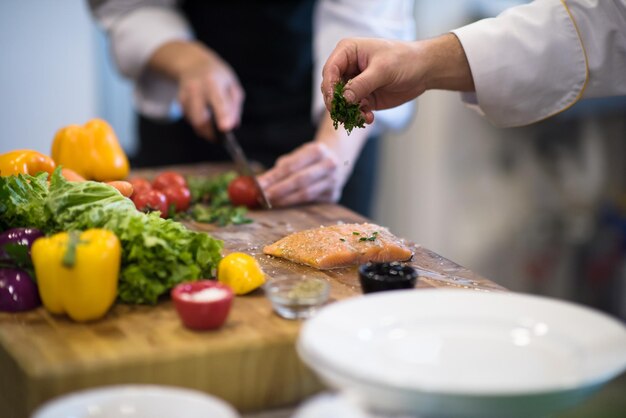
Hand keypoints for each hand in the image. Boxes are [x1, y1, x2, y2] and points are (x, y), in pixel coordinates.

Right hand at [148, 41, 244, 138]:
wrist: (193, 63)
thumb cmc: (218, 77)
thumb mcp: (232, 86)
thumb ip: (234, 106)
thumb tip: (233, 125)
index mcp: (213, 81)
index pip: (218, 101)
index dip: (222, 116)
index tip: (226, 128)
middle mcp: (195, 88)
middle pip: (200, 118)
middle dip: (210, 132)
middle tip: (219, 139)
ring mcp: (185, 94)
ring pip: (194, 122)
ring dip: (205, 130)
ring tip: (213, 128)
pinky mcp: (180, 101)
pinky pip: (190, 119)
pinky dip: (199, 123)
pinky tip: (204, 116)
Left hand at [257, 114, 368, 206]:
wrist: (337, 159)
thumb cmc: (310, 159)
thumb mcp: (298, 155)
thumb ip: (281, 168)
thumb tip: (261, 183)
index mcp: (318, 150)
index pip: (291, 166)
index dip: (273, 177)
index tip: (258, 185)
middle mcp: (329, 165)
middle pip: (299, 180)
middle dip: (279, 190)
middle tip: (263, 197)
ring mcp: (333, 181)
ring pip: (306, 194)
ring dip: (286, 200)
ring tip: (271, 203)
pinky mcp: (333, 195)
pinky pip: (311, 202)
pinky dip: (295, 204)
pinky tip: (284, 205)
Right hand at [321, 34, 473, 122]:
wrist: (423, 70)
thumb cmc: (404, 60)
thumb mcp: (383, 70)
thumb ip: (361, 84)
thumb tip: (344, 98)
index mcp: (348, 52)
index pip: (330, 70)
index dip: (329, 86)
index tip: (335, 102)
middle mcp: (348, 68)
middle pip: (331, 88)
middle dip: (337, 103)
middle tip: (345, 115)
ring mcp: (355, 84)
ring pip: (341, 102)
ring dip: (348, 112)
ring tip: (362, 117)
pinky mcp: (363, 98)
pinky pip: (354, 110)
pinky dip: (359, 116)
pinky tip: (369, 119)